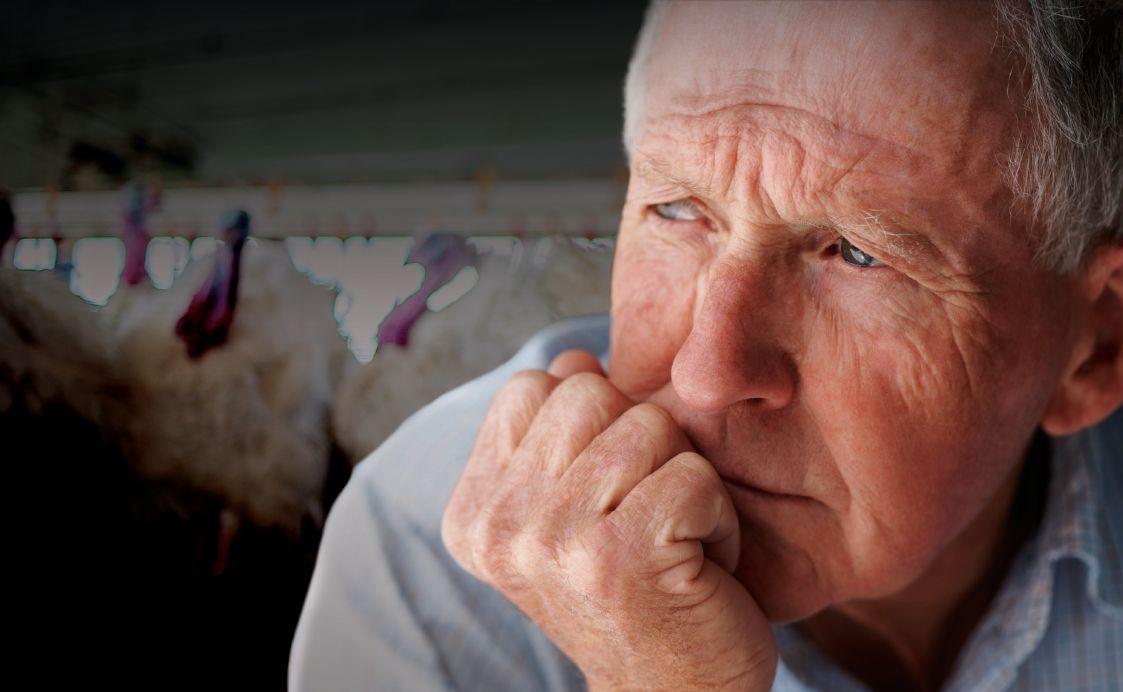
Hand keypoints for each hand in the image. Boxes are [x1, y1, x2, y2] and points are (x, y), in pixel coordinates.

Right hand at [442, 350, 776, 690]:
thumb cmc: (627, 594)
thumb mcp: (569, 510)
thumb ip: (556, 433)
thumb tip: (574, 356)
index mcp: (474, 508)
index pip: (531, 387)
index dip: (590, 424)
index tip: (602, 496)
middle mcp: (499, 524)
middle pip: (592, 393)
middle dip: (640, 445)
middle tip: (643, 517)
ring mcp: (553, 539)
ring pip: (650, 427)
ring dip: (683, 483)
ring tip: (670, 543)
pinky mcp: (620, 556)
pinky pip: (693, 475)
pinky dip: (716, 520)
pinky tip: (696, 567)